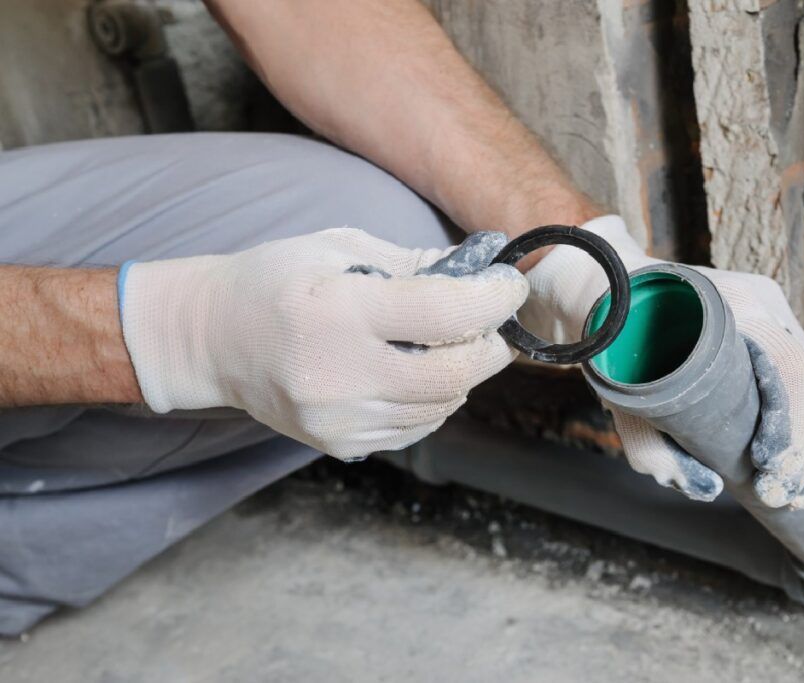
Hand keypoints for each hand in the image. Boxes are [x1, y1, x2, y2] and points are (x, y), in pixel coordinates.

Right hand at [119, 229, 527, 459]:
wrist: (211, 340)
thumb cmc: (273, 282)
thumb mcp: (338, 249)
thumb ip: (413, 263)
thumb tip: (481, 269)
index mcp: (338, 313)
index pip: (444, 313)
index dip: (493, 300)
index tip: (510, 286)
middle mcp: (338, 375)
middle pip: (454, 373)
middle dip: (490, 345)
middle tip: (492, 321)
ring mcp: (339, 419)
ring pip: (441, 406)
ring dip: (463, 373)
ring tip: (447, 342)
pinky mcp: (340, 444)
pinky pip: (416, 427)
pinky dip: (433, 400)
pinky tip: (414, 371)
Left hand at [519, 216, 803, 508]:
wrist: (608, 296)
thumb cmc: (612, 341)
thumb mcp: (618, 393)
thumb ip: (649, 445)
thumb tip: (705, 487)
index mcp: (731, 304)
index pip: (788, 369)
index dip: (791, 429)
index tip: (769, 471)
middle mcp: (763, 303)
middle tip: (787, 496)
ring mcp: (773, 313)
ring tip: (799, 492)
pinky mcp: (775, 330)